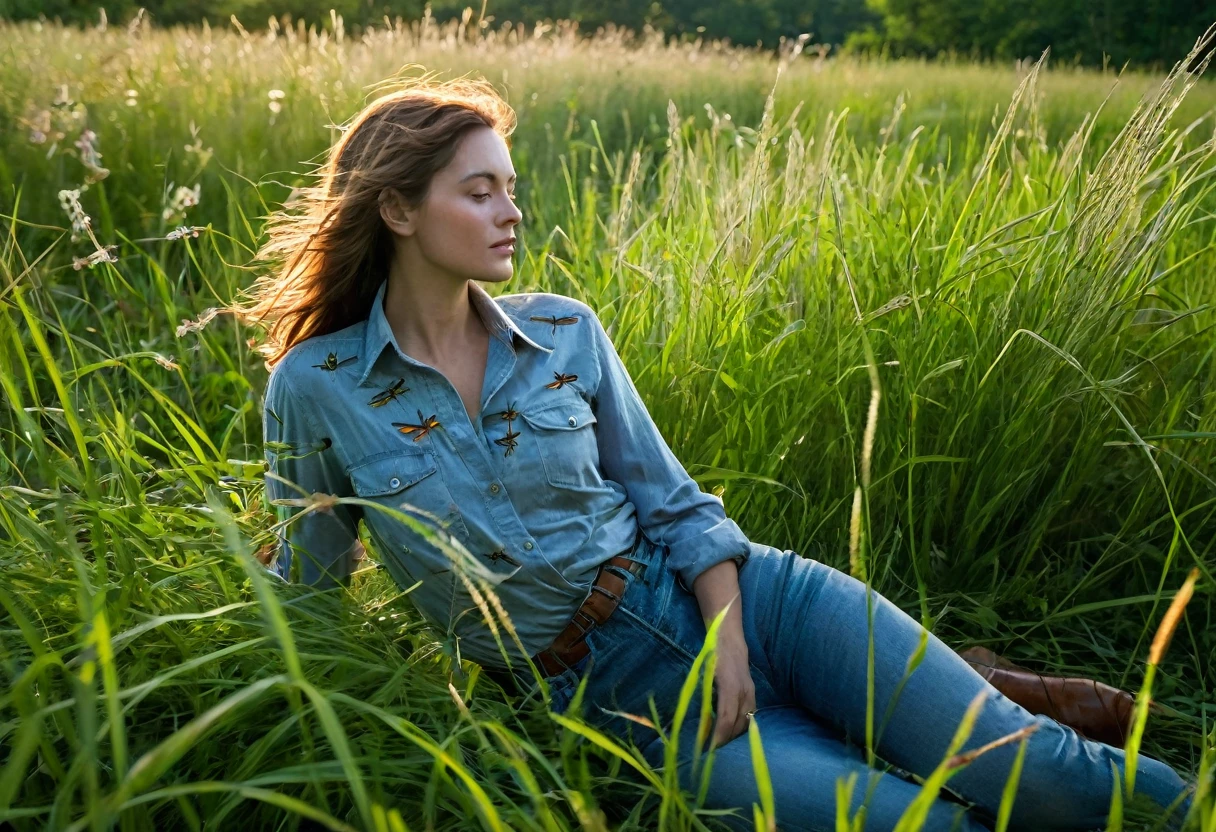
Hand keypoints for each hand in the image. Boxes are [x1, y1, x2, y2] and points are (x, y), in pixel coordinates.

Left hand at [709, 630, 755, 748]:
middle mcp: (744, 691)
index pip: (726, 719)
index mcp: (730, 687)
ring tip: (720, 742)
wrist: (728, 638)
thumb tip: (701, 721)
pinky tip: (730, 729)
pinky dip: (740, 725)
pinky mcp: (752, 692)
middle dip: (726, 739)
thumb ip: (704, 695)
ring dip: (734, 734)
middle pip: (738, 724)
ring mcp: (750, 692)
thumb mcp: (704, 674)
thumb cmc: (711, 654)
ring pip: (746, 721)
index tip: (709, 748)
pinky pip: (749, 715)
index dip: (719, 736)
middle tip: (711, 749)